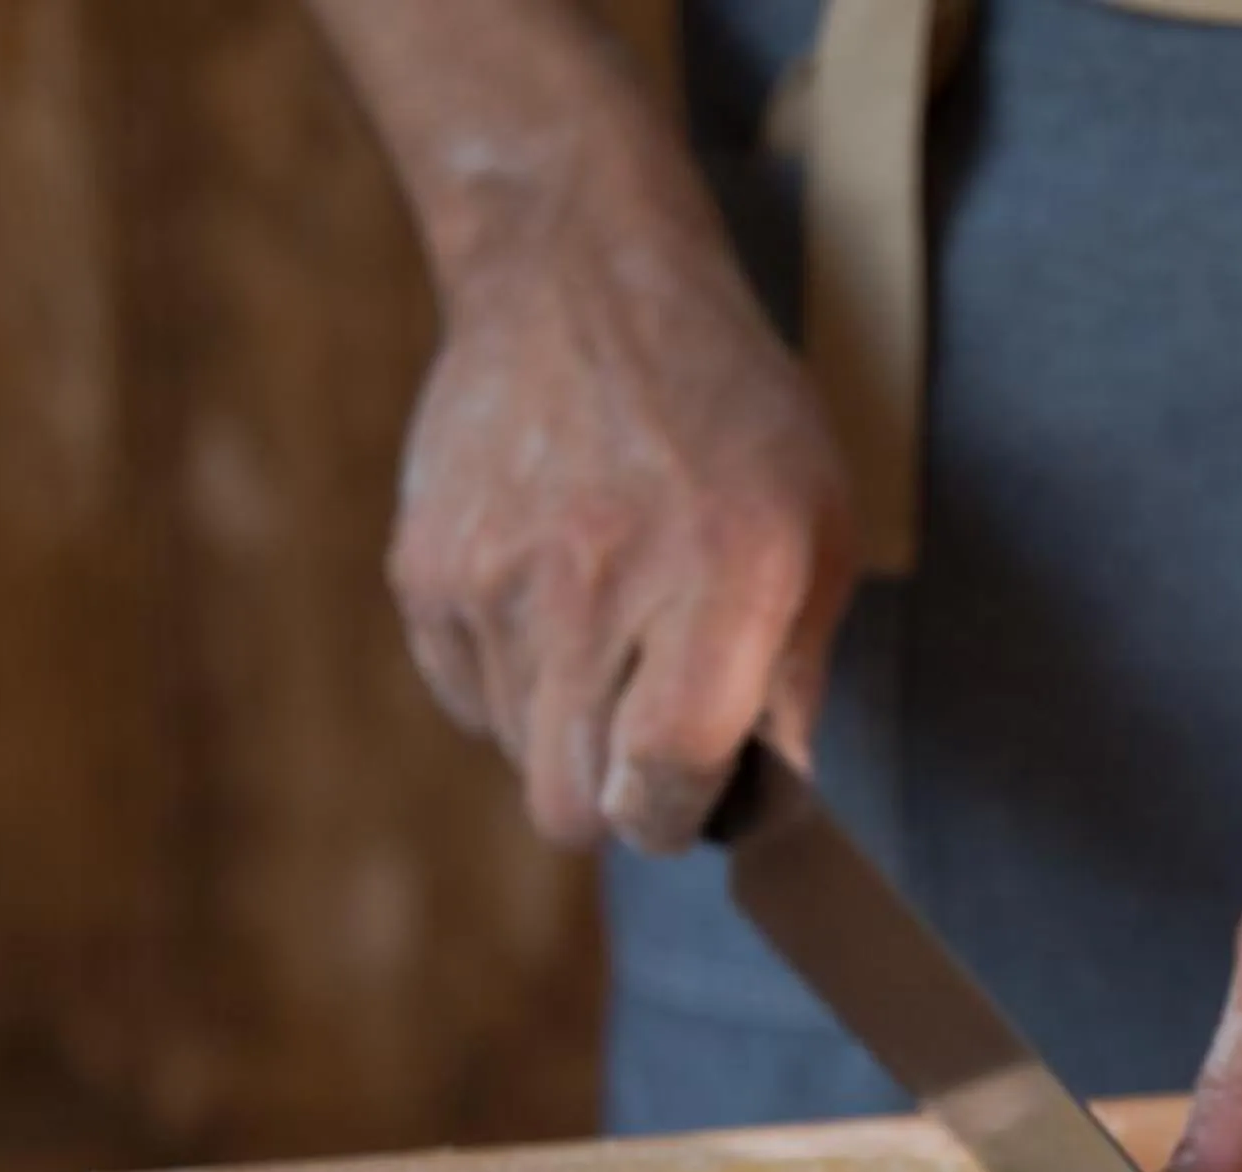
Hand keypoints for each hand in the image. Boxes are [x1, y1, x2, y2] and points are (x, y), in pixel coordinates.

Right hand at [389, 174, 856, 852]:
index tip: (693, 799)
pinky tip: (551, 605)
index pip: (667, 778)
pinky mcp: (425, 573)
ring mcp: (494, 580)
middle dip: (618, 801)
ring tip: (608, 636)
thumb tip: (771, 801)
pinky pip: (466, 700)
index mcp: (718, 575)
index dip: (680, 817)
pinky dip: (511, 685)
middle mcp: (597, 584)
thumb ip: (796, 679)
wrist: (580, 285)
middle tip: (652, 741)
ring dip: (565, 734)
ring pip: (518, 758)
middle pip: (571, 805)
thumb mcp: (816, 528)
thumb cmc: (726, 416)